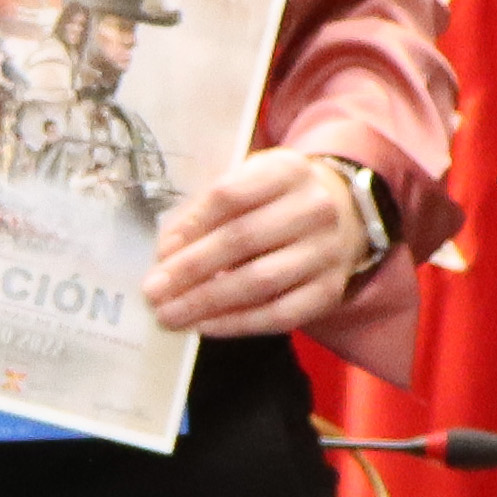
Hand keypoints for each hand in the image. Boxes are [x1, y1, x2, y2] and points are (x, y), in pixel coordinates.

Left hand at [144, 148, 373, 337]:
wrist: (343, 215)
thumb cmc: (278, 199)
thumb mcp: (250, 181)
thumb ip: (209, 208)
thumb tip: (168, 251)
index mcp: (287, 170)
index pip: (230, 196)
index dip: (191, 226)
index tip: (161, 252)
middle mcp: (314, 208)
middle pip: (242, 240)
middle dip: (190, 269)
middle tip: (153, 291)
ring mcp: (327, 251)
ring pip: (260, 281)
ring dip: (207, 301)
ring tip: (170, 313)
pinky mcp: (329, 290)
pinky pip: (279, 314)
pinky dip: (237, 323)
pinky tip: (205, 325)